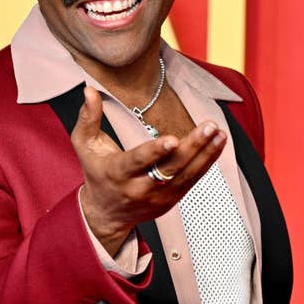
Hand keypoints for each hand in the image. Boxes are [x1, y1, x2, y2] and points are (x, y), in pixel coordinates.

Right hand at [71, 85, 226, 255]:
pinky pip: (193, 180)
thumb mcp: (85, 145)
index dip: (156, 151)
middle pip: (170, 168)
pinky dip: (207, 161)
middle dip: (192, 146)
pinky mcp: (172, 200)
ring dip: (206, 153)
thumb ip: (88, 117)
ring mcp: (158, 197)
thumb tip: (89, 90)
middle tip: (209, 126)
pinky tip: (218, 143)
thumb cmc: (96, 172)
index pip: (139, 161)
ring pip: (187, 174)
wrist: (106, 213)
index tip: (173, 140)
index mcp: (118, 173)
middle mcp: (140, 188)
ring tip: (219, 132)